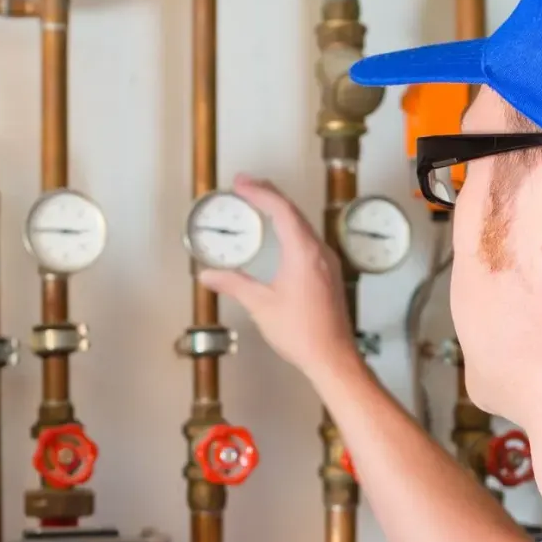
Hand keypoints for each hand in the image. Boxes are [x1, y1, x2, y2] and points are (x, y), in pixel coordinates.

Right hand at [197, 174, 359, 378]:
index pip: (281, 209)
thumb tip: (208, 275)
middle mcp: (319, 251)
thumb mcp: (261, 305)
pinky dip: (290, 229)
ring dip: (280, 211)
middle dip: (268, 195)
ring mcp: (327, 262)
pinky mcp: (328, 274)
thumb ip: (234, 284)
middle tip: (245, 187)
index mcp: (304, 252)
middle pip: (294, 211)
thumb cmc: (302, 333)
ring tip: (258, 205)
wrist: (332, 357)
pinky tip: (279, 236)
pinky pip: (308, 240)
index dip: (260, 192)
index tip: (240, 184)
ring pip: (303, 225)